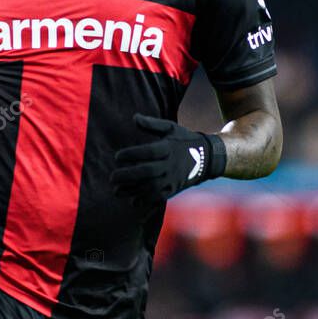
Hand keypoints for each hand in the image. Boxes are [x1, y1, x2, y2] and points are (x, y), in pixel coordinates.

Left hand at [111, 114, 225, 206]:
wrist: (205, 158)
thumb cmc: (183, 140)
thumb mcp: (170, 128)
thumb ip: (151, 124)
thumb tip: (134, 117)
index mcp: (169, 147)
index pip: (148, 152)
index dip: (131, 154)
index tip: (117, 156)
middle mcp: (171, 164)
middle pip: (147, 171)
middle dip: (128, 175)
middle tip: (112, 177)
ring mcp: (173, 179)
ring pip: (151, 187)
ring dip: (132, 190)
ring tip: (116, 190)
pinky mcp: (174, 189)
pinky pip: (158, 198)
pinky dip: (145, 200)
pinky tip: (132, 200)